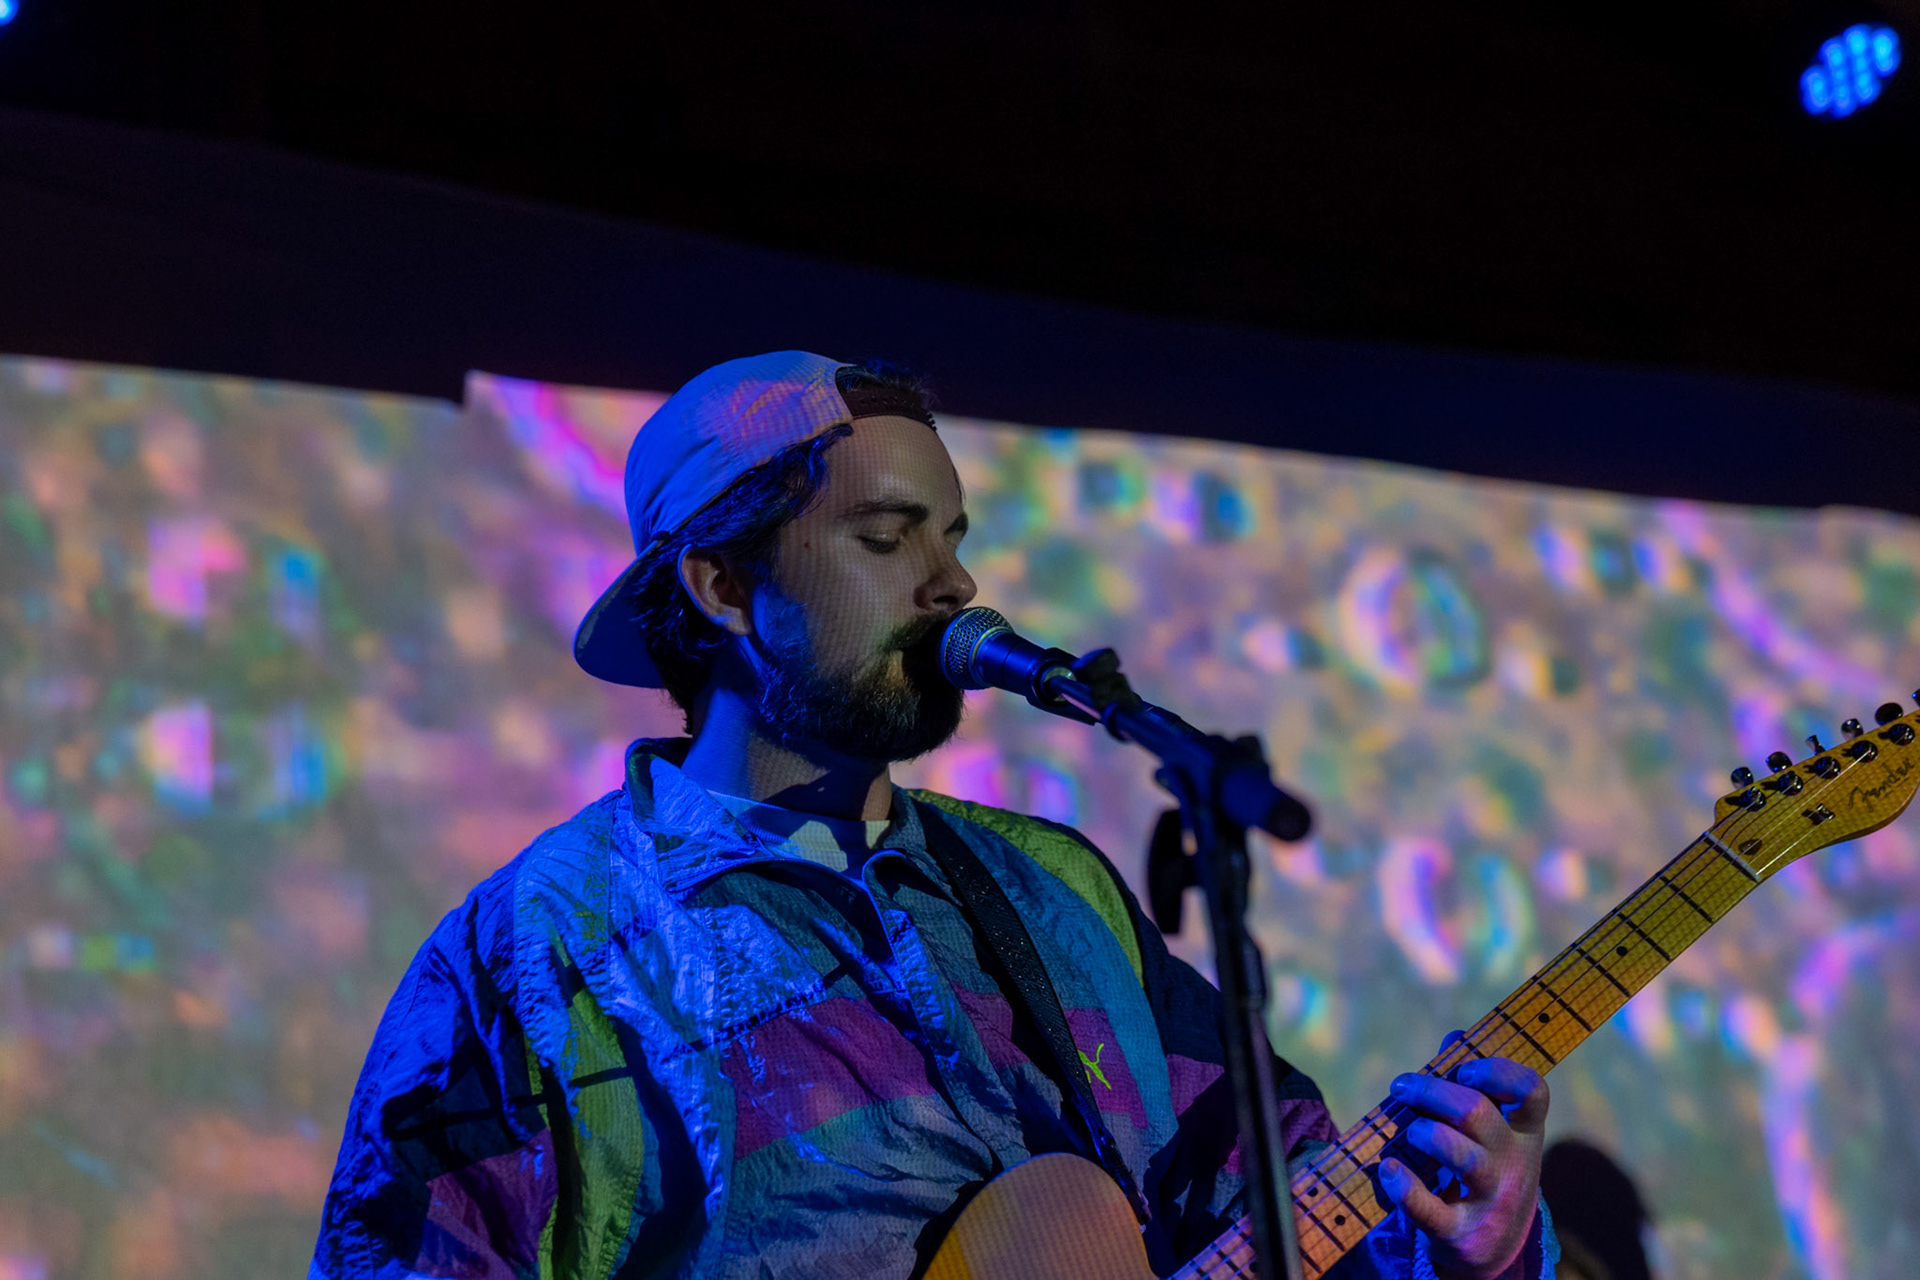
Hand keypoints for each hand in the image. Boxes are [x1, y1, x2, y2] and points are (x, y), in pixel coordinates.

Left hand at [1376, 1040, 1547, 1279]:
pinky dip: (1403, 1185)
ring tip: (1410, 1131)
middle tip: (1402, 1086)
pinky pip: (1430, 1208)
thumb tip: (1456, 1036)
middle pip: (1477, 1114)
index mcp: (1523, 1132)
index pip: (1532, 1092)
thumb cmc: (1484, 1170)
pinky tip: (1387, 1168)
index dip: (1499, 1072)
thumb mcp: (1491, 1133)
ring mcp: (1491, 1202)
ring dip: (1426, 1133)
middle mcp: (1514, 1165)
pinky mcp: (1461, 1234)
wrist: (1490, 1248)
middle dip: (1433, 1091)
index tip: (1464, 1068)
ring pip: (1462, 1157)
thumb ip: (1472, 1085)